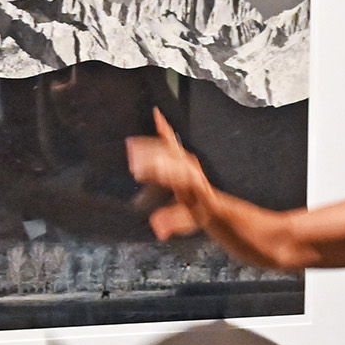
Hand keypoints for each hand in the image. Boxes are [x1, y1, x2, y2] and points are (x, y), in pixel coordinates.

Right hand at [125, 110, 210, 239]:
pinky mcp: (181, 154)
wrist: (213, 205)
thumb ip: (173, 222)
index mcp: (191, 183)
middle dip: (149, 158)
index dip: (157, 172)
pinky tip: (156, 115)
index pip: (174, 174)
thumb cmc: (199, 212)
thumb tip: (159, 230)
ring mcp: (185, 159)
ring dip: (149, 146)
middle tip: (131, 161)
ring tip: (131, 146)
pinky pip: (171, 139)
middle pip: (168, 158)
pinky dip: (163, 127)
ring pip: (166, 148)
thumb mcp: (187, 221)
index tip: (142, 171)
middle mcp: (189, 167)